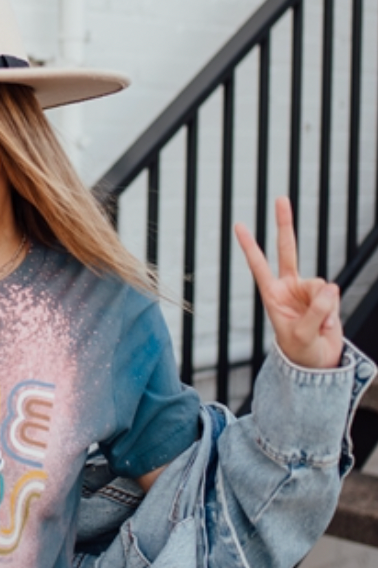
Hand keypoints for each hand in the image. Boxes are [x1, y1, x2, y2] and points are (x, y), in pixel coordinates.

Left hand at [234, 197, 341, 369]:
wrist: (316, 361)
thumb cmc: (300, 350)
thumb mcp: (301, 335)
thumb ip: (315, 312)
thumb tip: (330, 288)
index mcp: (272, 295)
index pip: (259, 266)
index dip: (250, 246)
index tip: (239, 225)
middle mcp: (288, 287)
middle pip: (287, 250)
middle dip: (284, 224)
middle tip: (279, 199)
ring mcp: (308, 289)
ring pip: (321, 284)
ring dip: (324, 307)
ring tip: (318, 325)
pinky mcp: (326, 295)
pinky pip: (334, 294)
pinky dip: (333, 311)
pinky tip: (327, 323)